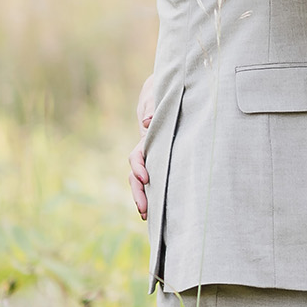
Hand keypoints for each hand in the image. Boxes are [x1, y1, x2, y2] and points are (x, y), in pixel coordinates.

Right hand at [129, 72, 153, 220]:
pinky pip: (158, 179)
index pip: (136, 157)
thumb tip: (146, 123)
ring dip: (144, 198)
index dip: (139, 168)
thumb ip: (152, 107)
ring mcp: (155, 157)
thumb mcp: (156, 95)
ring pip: (144, 181)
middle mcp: (148, 150)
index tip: (146, 178)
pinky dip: (156, 194)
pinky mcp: (165, 160)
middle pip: (137, 176)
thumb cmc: (162, 92)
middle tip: (144, 210)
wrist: (170, 89)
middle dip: (138, 193)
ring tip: (147, 217)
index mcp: (146, 138)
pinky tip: (160, 209)